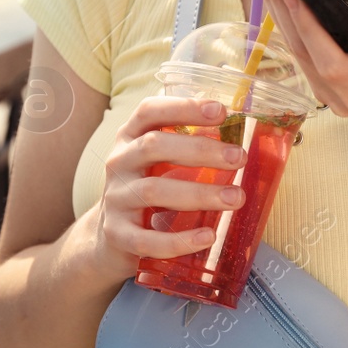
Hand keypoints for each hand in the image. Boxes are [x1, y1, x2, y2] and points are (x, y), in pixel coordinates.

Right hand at [92, 96, 247, 277]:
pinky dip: (180, 240)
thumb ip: (187, 148)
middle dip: (200, 150)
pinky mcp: (117, 234)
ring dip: (199, 194)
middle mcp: (119, 163)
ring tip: (235, 198)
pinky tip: (208, 237)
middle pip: (153, 146)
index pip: (149, 112)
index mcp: (130, 138)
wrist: (108, 237)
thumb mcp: (156, 161)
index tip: (221, 111)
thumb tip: (239, 140)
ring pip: (154, 191)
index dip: (183, 107)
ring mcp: (115, 199)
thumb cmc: (145, 189)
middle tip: (239, 157)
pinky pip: (147, 239)